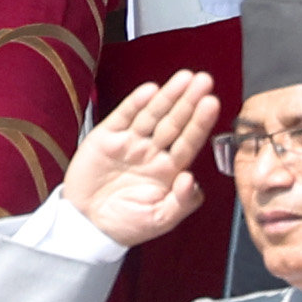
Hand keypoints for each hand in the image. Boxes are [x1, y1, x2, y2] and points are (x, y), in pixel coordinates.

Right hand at [61, 70, 218, 247]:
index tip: (213, 103)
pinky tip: (150, 91)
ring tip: (184, 78)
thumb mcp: (161, 219)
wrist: (88, 223)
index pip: (189, 141)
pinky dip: (136, 103)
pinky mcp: (105, 138)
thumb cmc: (126, 223)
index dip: (201, 122)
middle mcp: (152, 152)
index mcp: (169, 170)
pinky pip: (123, 116)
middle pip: (174, 122)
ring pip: (152, 115)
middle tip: (204, 80)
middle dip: (189, 101)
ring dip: (168, 95)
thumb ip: (182, 202)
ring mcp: (129, 143)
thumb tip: (192, 178)